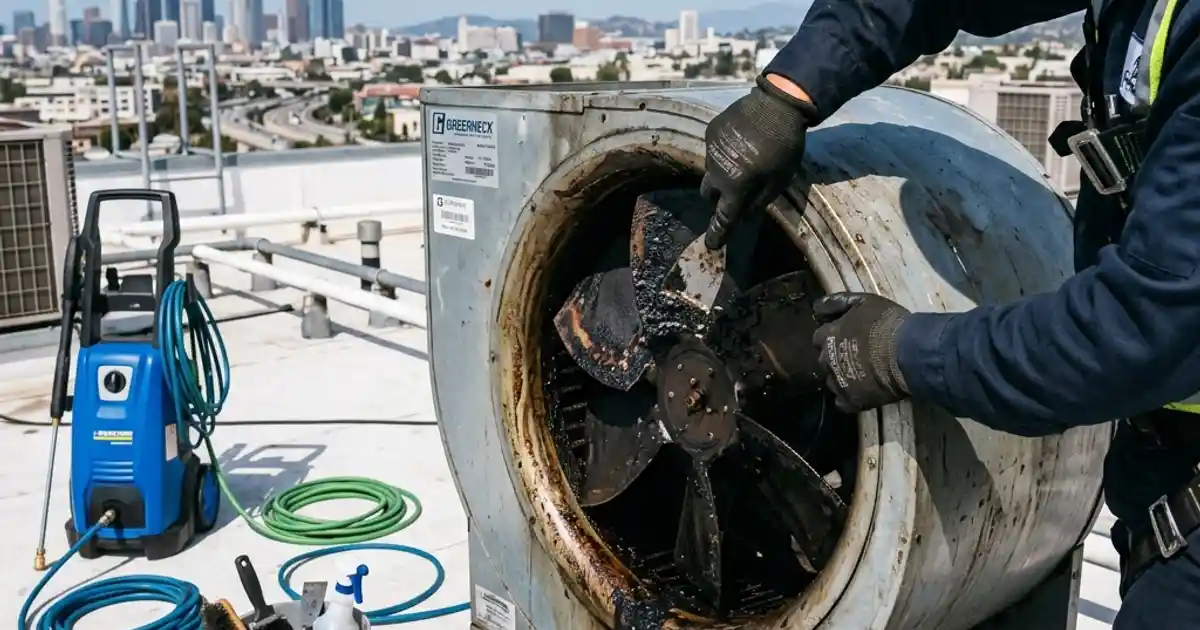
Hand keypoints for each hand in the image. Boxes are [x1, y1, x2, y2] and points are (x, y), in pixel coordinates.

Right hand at [701, 74, 816, 249]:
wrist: (777, 103)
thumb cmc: (785, 146)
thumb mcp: (780, 179)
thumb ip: (760, 201)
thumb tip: (746, 216)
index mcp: (736, 186)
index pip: (723, 218)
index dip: (717, 234)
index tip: (712, 245)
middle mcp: (717, 171)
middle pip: (709, 194)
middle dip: (719, 197)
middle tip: (736, 190)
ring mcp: (710, 150)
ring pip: (711, 171)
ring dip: (723, 172)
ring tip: (744, 158)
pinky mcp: (710, 132)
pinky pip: (712, 150)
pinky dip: (723, 152)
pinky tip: (741, 140)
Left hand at [812, 292, 911, 412]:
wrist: (906, 352)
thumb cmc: (886, 324)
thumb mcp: (864, 302)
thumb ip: (838, 303)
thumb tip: (816, 307)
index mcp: (828, 336)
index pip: (818, 338)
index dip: (831, 338)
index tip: (844, 338)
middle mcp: (827, 360)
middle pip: (823, 361)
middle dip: (834, 358)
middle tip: (855, 356)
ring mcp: (838, 382)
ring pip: (831, 381)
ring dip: (841, 377)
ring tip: (861, 374)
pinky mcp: (851, 400)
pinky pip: (842, 402)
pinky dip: (848, 397)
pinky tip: (861, 391)